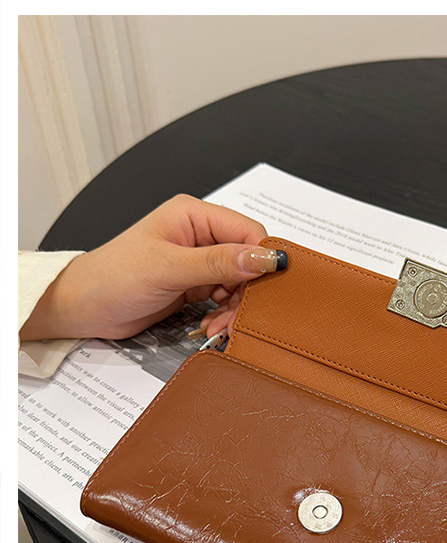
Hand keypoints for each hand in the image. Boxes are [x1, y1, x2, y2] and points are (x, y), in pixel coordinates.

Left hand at [20, 195, 280, 341]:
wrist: (83, 308)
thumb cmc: (115, 278)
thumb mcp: (169, 269)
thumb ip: (219, 263)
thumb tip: (266, 259)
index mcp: (194, 215)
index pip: (248, 231)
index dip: (261, 259)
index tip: (262, 290)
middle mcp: (201, 234)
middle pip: (247, 260)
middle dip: (245, 292)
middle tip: (234, 318)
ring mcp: (199, 261)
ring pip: (239, 283)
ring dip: (233, 308)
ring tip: (216, 327)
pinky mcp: (195, 284)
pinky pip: (225, 298)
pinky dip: (223, 314)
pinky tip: (209, 326)